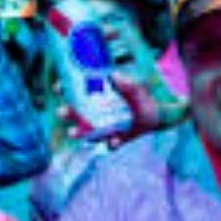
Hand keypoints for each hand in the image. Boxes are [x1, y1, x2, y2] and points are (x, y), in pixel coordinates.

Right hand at [58, 73, 187, 147]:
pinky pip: (111, 144)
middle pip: (76, 114)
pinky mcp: (119, 139)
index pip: (77, 93)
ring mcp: (107, 128)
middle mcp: (99, 113)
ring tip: (75, 133)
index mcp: (99, 97)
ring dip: (80, 133)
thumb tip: (114, 76)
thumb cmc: (145, 98)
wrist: (162, 113)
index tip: (58, 88)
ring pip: (87, 132)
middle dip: (66, 113)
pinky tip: (113, 142)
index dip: (64, 90)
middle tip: (62, 111)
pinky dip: (112, 144)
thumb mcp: (137, 88)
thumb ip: (127, 84)